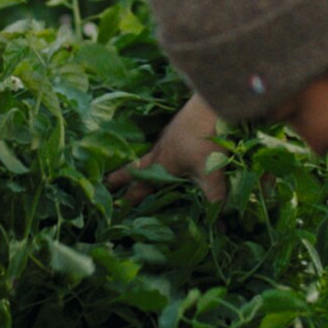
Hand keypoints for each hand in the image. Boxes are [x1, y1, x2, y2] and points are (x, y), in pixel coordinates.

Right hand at [107, 94, 227, 202]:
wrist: (210, 104)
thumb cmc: (205, 140)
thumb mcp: (211, 172)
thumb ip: (215, 197)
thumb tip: (221, 222)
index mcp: (161, 165)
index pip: (139, 186)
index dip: (128, 198)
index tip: (114, 208)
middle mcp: (159, 151)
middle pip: (134, 167)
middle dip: (120, 177)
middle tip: (106, 183)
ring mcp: (167, 136)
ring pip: (148, 154)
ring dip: (140, 162)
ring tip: (138, 168)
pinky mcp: (178, 126)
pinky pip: (162, 143)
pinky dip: (159, 151)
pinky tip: (169, 150)